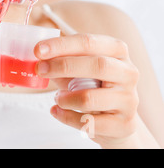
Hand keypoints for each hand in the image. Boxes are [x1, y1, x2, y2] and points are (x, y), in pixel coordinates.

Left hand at [35, 33, 139, 147]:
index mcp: (117, 51)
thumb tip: (39, 58)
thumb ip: (63, 61)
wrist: (117, 121)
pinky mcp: (124, 124)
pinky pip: (88, 122)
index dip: (61, 45)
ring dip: (64, 98)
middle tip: (40, 69)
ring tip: (58, 98)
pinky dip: (66, 117)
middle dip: (63, 66)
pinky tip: (58, 111)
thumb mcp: (79, 69)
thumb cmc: (93, 87)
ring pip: (90, 98)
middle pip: (98, 65)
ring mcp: (129, 100)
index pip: (89, 42)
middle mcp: (128, 73)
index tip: (38, 50)